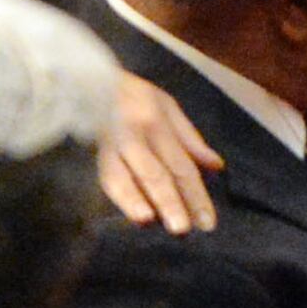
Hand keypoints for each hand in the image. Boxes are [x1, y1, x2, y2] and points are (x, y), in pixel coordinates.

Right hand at [97, 74, 219, 232]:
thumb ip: (191, 139)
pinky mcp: (92, 150)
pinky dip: (120, 195)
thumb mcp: (168, 106)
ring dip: (138, 200)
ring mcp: (113, 143)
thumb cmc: (134, 95)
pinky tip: (131, 212)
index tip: (208, 223)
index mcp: (160, 125)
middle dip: (171, 202)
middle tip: (183, 230)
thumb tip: (216, 167)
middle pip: (157, 173)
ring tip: (150, 222)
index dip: (196, 196)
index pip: (182, 166)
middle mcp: (138, 135)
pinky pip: (106, 175)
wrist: (89, 78)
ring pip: (127, 175)